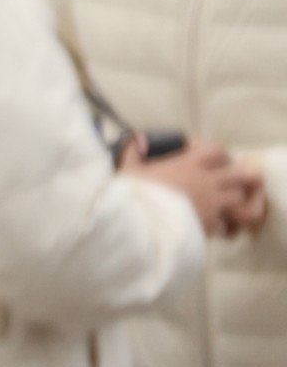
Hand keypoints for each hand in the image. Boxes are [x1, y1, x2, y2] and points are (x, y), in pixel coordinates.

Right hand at [131, 139, 261, 238]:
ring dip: (231, 200)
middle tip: (223, 180)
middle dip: (237, 176)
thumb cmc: (136, 193)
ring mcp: (212, 206)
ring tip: (218, 203)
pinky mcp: (211, 227)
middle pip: (239, 175)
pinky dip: (219, 224)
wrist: (142, 225)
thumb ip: (133, 151)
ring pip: (238, 199)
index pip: (217, 151)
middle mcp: (206, 183)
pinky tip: (206, 224)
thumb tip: (137, 139)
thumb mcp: (128, 168)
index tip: (202, 156)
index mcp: (188, 165)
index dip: (215, 153)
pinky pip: (224, 224)